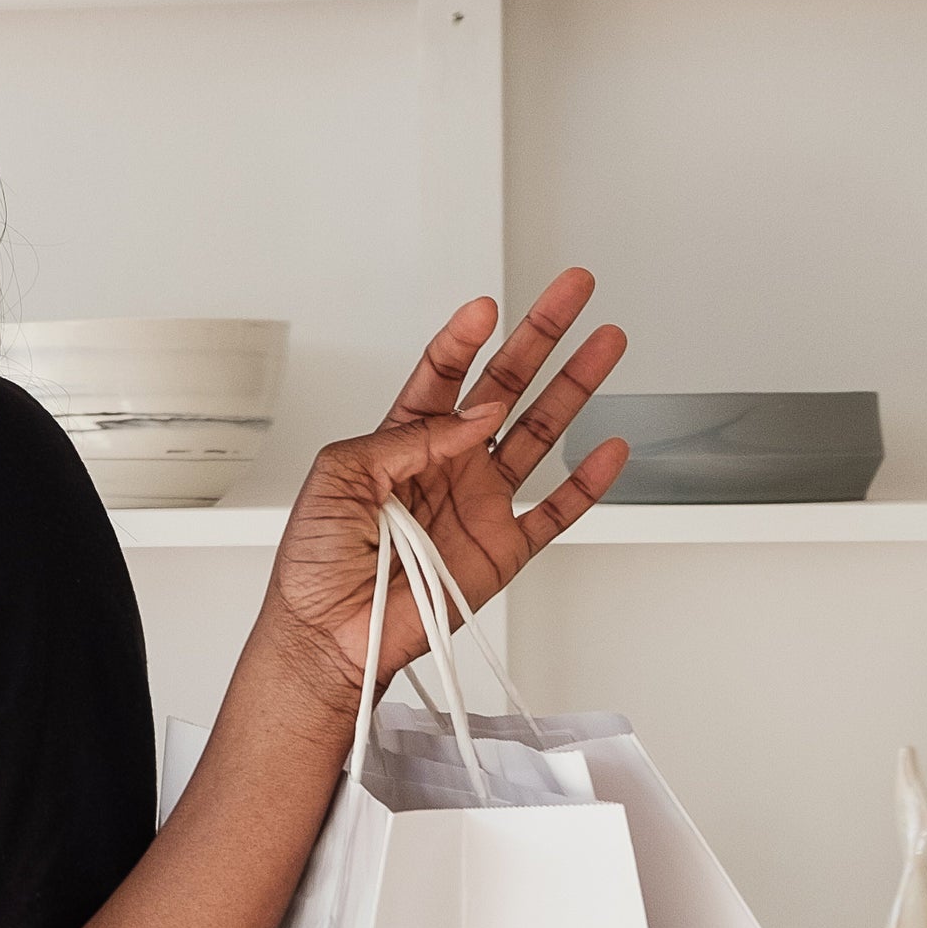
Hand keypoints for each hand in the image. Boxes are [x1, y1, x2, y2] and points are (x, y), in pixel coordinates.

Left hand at [258, 270, 625, 703]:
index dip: (464, 338)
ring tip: (605, 343)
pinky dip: (588, 482)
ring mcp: (479, 504)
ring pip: (541, 432)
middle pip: (505, 386)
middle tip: (571, 291)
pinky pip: (556, 510)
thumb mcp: (338, 476)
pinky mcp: (501, 550)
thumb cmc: (315, 564)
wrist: (327, 636)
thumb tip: (473, 414)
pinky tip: (611, 448)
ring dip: (574, 386)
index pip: (442, 374)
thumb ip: (407, 440)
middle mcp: (447, 465)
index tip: (486, 308)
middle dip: (540, 335)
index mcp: (401, 442)